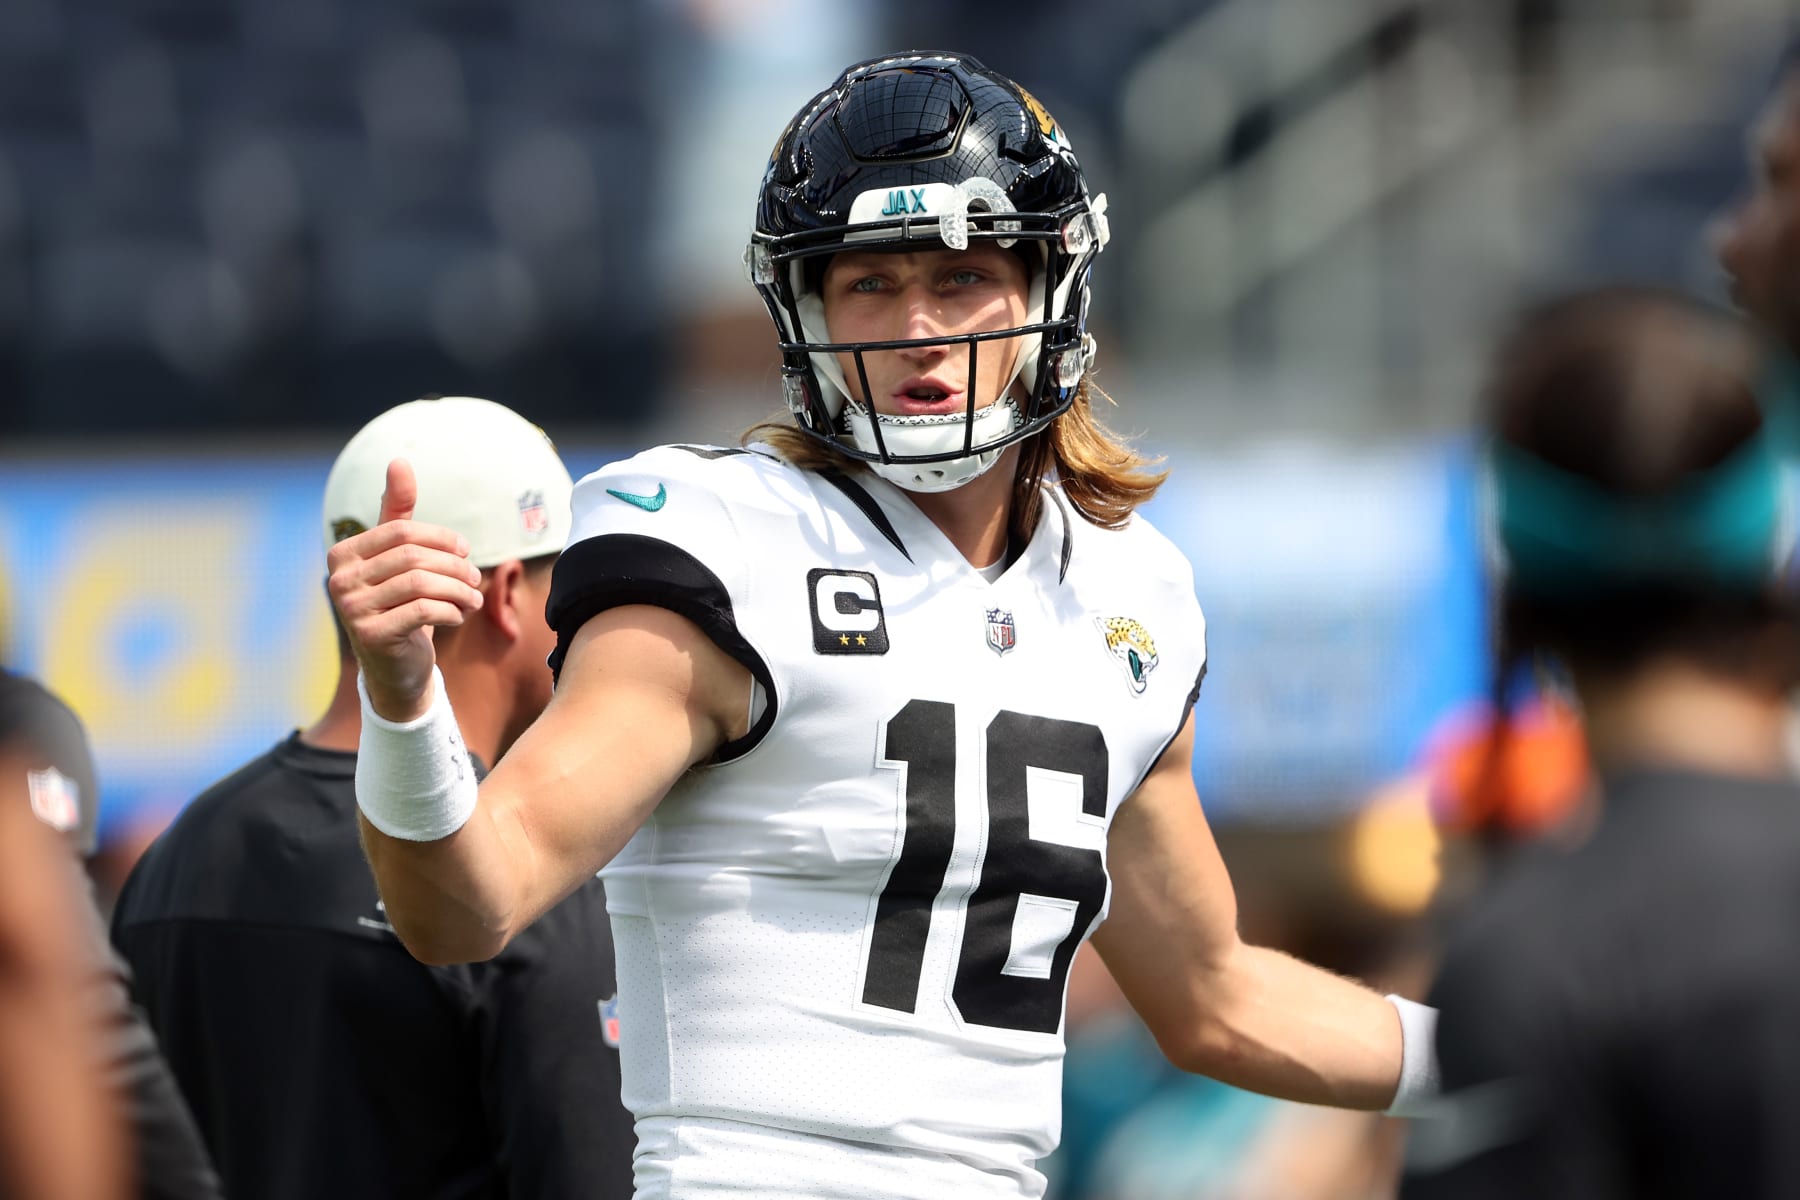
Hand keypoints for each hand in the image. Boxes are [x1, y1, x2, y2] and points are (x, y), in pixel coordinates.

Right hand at [327, 458, 484, 720]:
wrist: (394, 665)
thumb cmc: (398, 601)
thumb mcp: (397, 555)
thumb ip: (396, 511)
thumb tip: (399, 461)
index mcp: (342, 554)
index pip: (401, 532)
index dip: (441, 538)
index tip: (465, 550)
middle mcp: (338, 580)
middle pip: (413, 557)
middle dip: (454, 566)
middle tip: (475, 578)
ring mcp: (351, 609)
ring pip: (421, 584)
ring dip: (458, 589)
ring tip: (473, 597)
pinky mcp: (371, 636)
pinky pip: (424, 611)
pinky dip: (451, 611)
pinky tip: (461, 615)